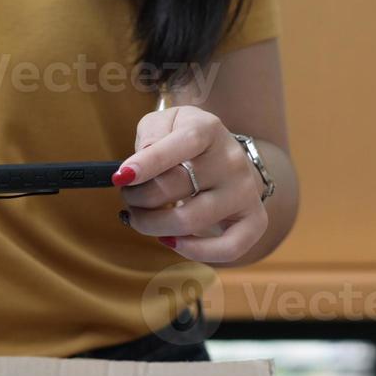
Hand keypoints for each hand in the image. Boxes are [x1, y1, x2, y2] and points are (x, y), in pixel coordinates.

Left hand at [116, 106, 266, 263]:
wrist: (224, 157)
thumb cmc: (185, 142)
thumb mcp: (166, 123)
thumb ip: (152, 133)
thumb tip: (143, 157)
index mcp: (209, 129)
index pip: (182, 144)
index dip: (149, 162)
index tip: (121, 178)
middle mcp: (232, 160)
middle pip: (174, 187)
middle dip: (137, 197)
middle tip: (128, 197)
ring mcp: (245, 192)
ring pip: (189, 221)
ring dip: (151, 225)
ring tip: (141, 217)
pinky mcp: (254, 220)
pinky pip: (228, 249)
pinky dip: (192, 252)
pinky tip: (170, 240)